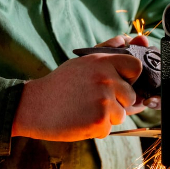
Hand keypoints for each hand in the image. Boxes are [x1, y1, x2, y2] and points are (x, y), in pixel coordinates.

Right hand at [11, 35, 147, 140]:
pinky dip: (96, 129)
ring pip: (122, 115)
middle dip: (117, 102)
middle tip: (92, 100)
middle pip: (131, 96)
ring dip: (106, 117)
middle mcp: (106, 78)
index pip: (136, 67)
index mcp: (102, 61)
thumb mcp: (82, 62)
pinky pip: (109, 129)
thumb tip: (127, 39)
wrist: (33, 106)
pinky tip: (80, 120)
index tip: (117, 84)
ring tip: (84, 110)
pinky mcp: (100, 120)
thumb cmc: (59, 85)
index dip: (129, 78)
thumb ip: (107, 50)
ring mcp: (104, 99)